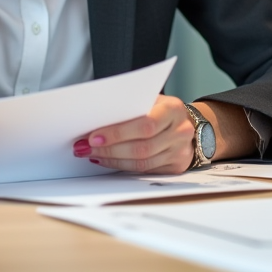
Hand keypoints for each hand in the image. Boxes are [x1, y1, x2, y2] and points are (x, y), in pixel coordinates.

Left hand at [73, 94, 194, 173]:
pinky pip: (145, 171)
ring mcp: (180, 151)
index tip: (94, 136)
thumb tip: (96, 117)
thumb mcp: (151, 100)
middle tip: (86, 147)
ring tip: (92, 154)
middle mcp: (180, 131)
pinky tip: (108, 160)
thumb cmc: (161, 109)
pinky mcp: (175, 166)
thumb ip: (131, 107)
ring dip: (112, 159)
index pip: (145, 124)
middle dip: (109, 149)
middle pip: (142, 147)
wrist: (185, 122)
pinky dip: (122, 166)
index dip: (118, 133)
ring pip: (141, 162)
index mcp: (173, 109)